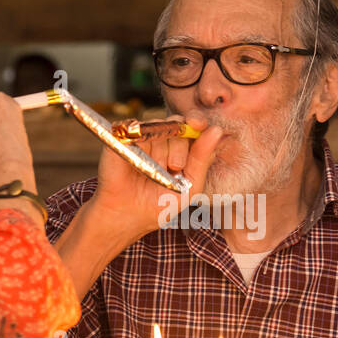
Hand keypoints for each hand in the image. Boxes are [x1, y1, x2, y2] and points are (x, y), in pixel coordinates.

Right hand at [85, 115, 224, 243]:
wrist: (127, 215)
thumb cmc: (161, 204)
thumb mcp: (191, 185)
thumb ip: (204, 158)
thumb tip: (216, 130)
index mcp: (182, 146)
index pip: (195, 126)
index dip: (198, 122)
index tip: (198, 125)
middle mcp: (163, 137)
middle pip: (179, 124)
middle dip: (180, 147)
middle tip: (175, 167)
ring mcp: (142, 135)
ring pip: (159, 127)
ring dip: (160, 152)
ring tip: (153, 172)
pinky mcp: (121, 135)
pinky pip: (138, 129)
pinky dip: (142, 146)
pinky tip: (139, 163)